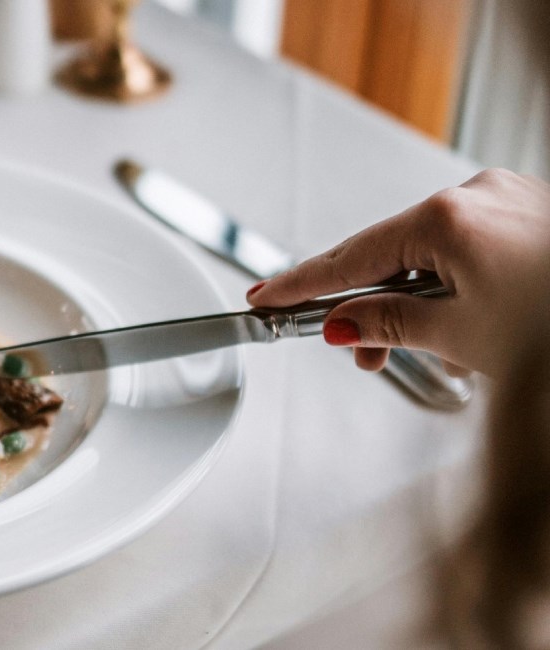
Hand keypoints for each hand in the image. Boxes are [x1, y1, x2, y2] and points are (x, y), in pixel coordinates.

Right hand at [247, 168, 549, 376]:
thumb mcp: (459, 335)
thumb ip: (388, 324)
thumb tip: (345, 324)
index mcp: (448, 216)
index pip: (351, 257)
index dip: (303, 284)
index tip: (267, 297)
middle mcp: (476, 196)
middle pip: (392, 253)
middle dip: (375, 307)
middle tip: (359, 351)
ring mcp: (509, 201)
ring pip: (434, 255)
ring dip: (423, 303)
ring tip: (439, 349)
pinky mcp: (533, 216)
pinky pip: (470, 250)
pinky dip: (458, 288)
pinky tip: (469, 324)